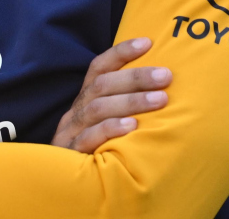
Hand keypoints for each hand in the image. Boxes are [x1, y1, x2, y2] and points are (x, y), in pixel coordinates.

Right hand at [51, 37, 171, 152]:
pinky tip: (132, 126)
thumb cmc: (96, 151)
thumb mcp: (106, 124)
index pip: (99, 68)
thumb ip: (123, 107)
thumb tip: (162, 88)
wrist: (62, 185)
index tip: (147, 42)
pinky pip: (88, 137)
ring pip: (97, 108)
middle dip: (135, 77)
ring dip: (130, 101)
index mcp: (85, 100)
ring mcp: (71, 131)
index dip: (121, 53)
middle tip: (166, 76)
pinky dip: (110, 129)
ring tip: (160, 99)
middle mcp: (77, 111)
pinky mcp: (70, 152)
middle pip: (101, 85)